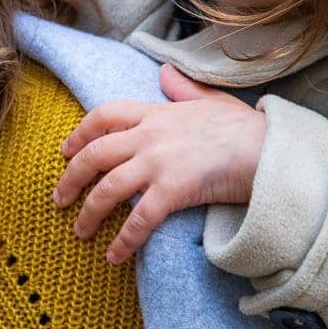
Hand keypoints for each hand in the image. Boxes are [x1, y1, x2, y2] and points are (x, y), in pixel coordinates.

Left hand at [53, 64, 266, 264]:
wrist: (269, 150)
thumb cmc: (244, 128)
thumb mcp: (210, 99)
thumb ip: (182, 89)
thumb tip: (164, 72)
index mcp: (156, 113)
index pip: (104, 116)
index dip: (80, 133)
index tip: (65, 150)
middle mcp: (149, 136)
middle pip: (95, 154)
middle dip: (71, 177)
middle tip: (59, 199)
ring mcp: (159, 163)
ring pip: (108, 188)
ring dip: (89, 213)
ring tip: (80, 232)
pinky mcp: (172, 191)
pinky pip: (138, 219)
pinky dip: (123, 240)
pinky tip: (114, 256)